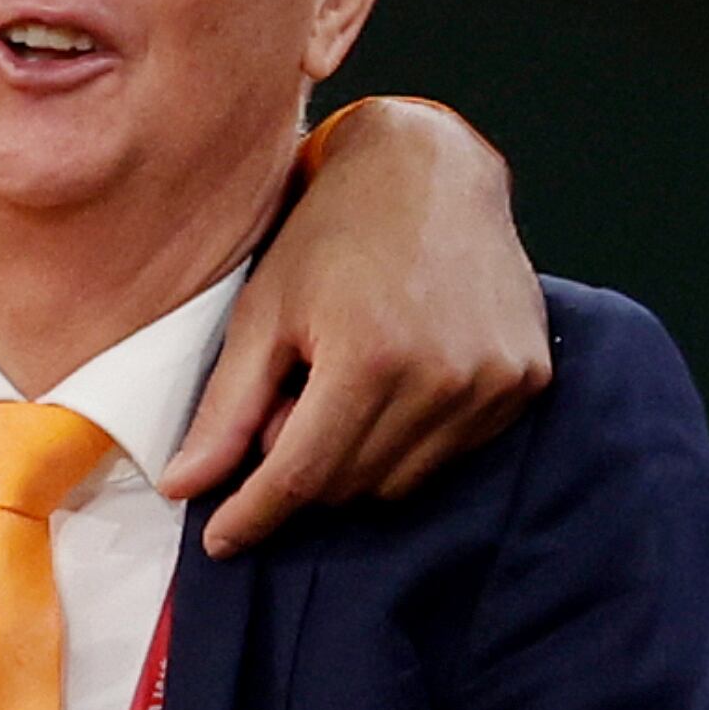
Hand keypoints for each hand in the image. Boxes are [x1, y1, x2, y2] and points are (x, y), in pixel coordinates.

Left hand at [164, 97, 548, 554]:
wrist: (430, 169)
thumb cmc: (334, 233)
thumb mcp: (264, 313)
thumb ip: (226, 409)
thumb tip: (182, 487)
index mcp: (370, 357)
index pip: (301, 476)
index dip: (253, 515)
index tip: (220, 540)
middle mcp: (443, 377)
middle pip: (349, 485)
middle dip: (304, 468)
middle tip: (289, 404)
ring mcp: (494, 382)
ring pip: (401, 481)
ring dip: (357, 459)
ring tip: (342, 385)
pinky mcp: (526, 380)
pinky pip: (451, 455)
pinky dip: (410, 440)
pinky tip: (396, 382)